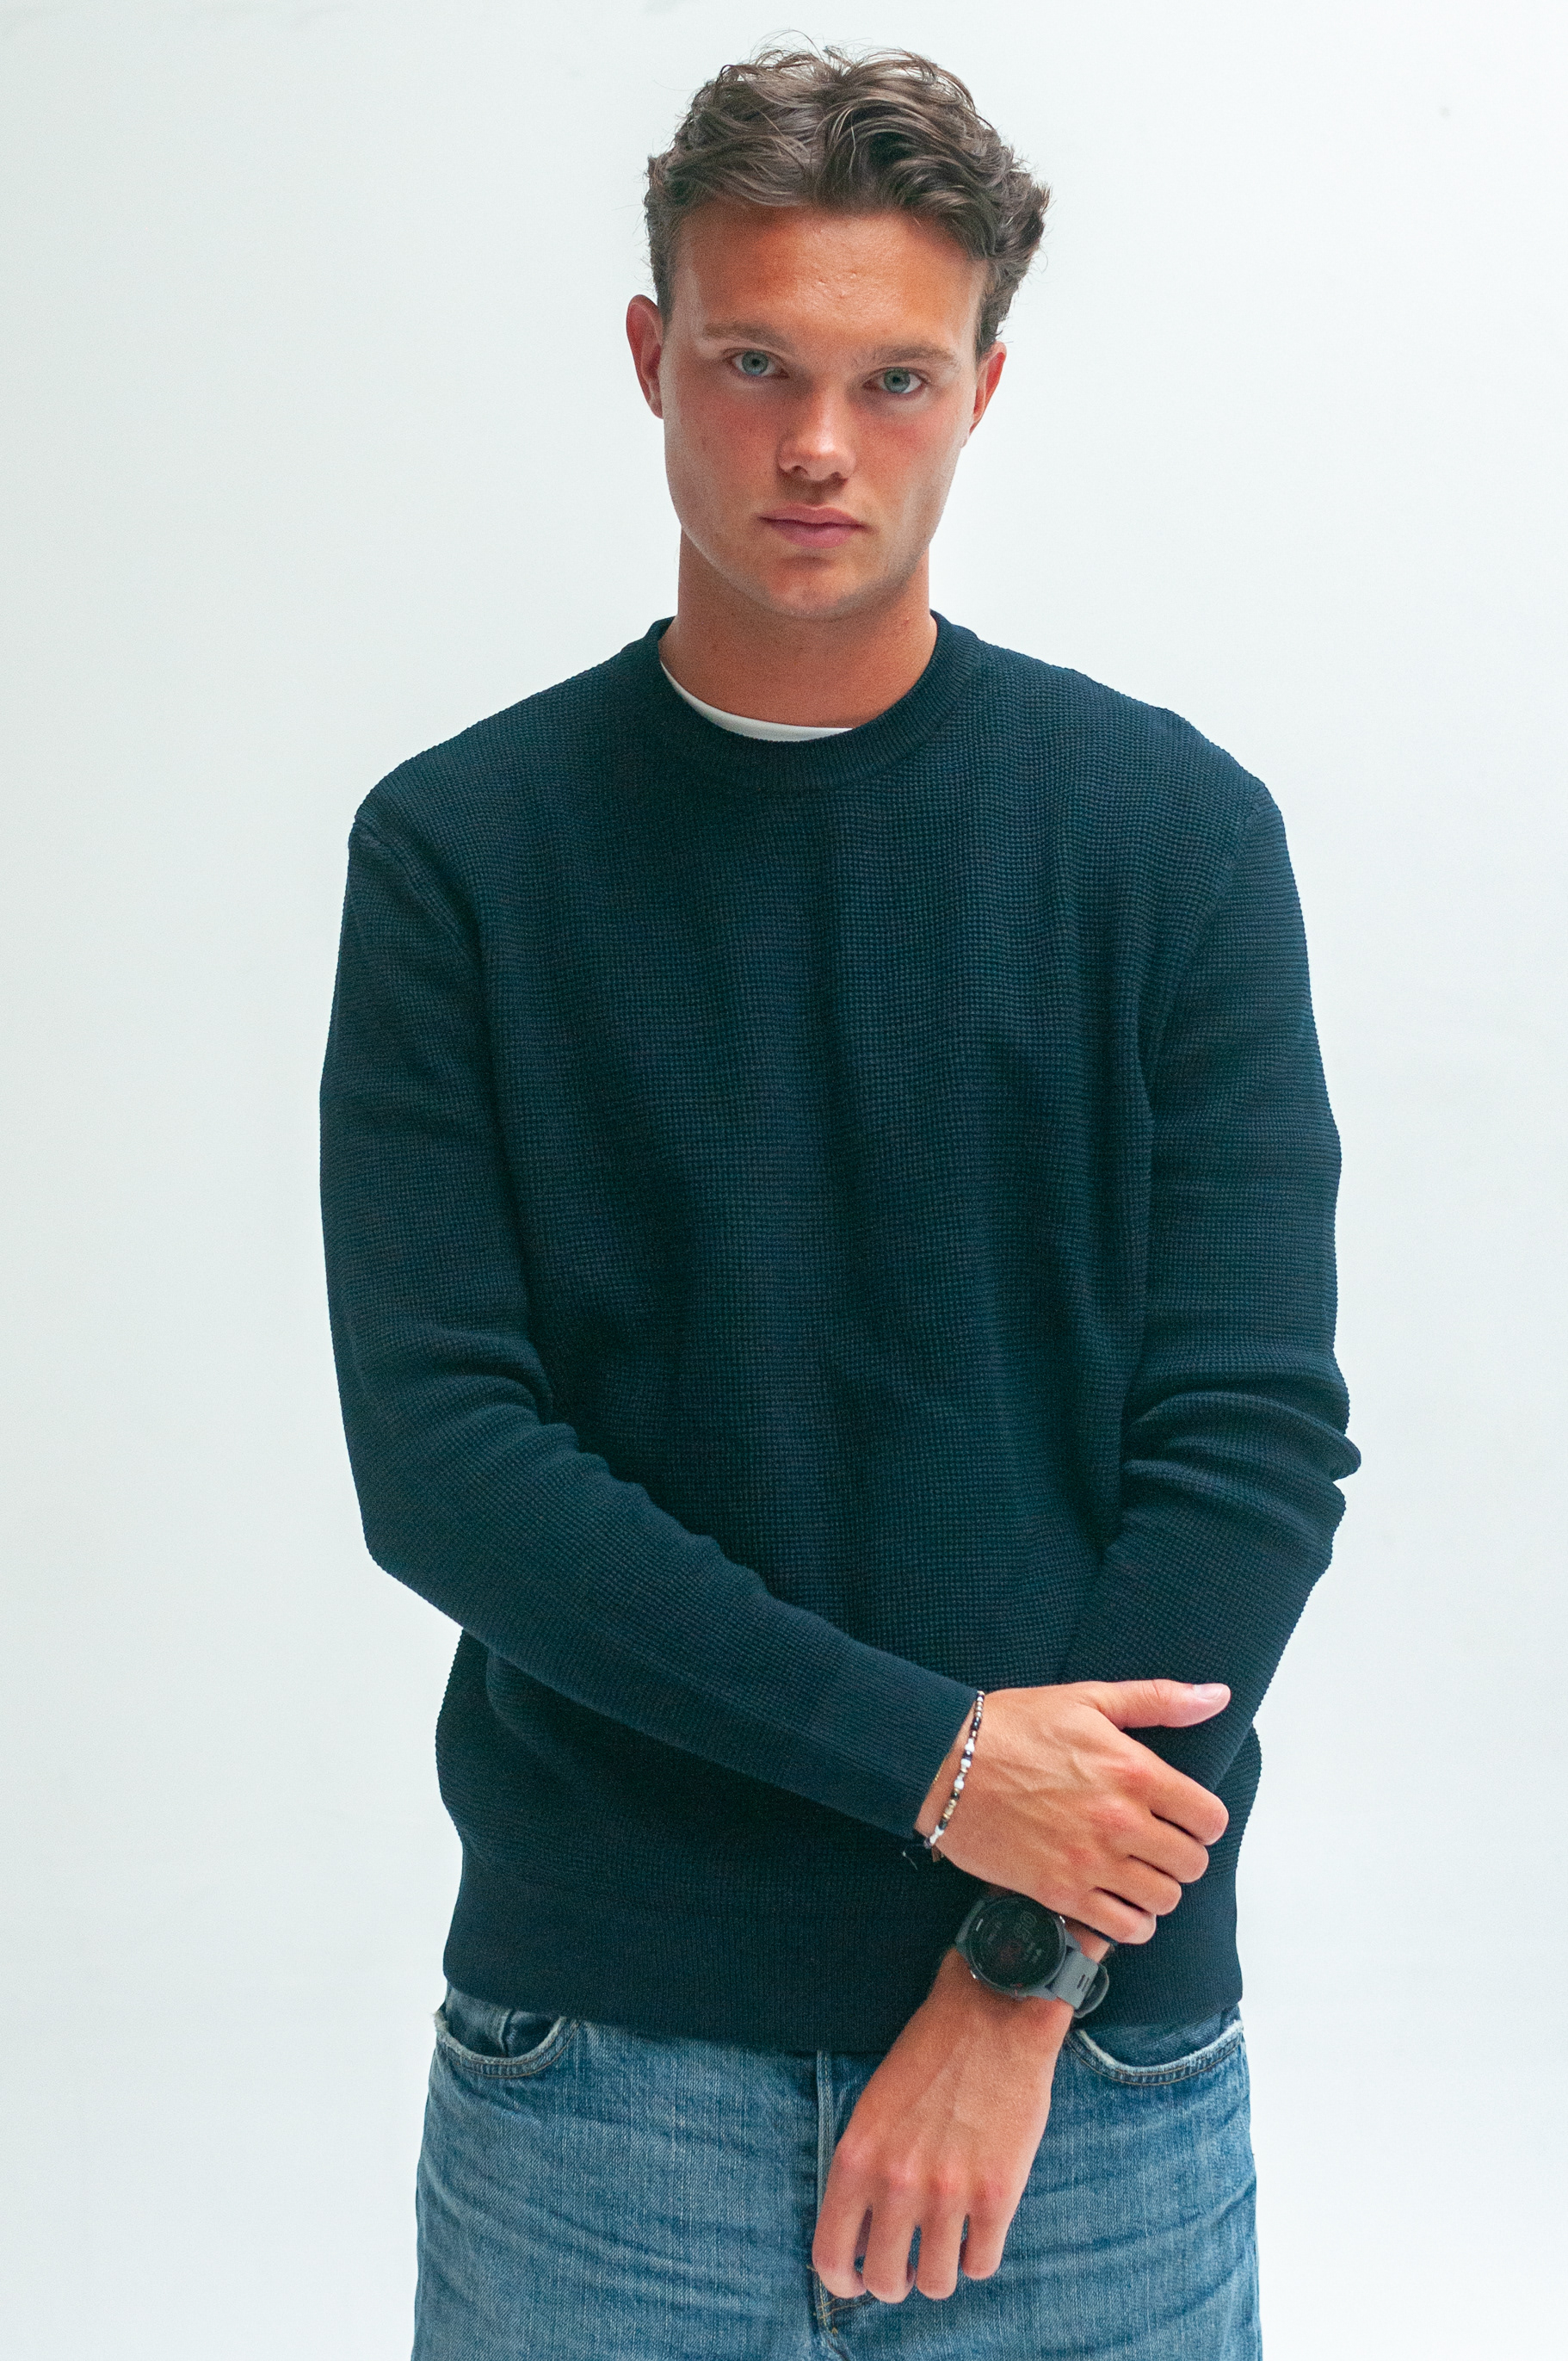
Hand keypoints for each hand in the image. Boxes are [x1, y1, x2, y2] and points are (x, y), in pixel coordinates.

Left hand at [812, 1933, 1105, 2302]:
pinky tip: (977, 2231)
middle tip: (909, 2265)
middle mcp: (897, 2181)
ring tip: (945, 2246)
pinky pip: (982, 2264)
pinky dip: (978, 2257)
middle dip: (895, 2281)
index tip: (856, 2281)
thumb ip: (865, 2170)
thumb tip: (863, 2235)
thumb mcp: (874, 2106)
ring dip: (940, 2273)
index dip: (842, 2282)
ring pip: (937, 2283)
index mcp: (857, 2157)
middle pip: (886, 2281)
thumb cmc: (930, 2053)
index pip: (831, 2255)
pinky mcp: (999, 2193)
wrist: (992, 2013)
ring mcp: (949, 2190)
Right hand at [915, 1681, 1231, 1945]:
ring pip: (1163, 1900)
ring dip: (1157, 1889)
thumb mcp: (1089, 1699)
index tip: (1184, 1817)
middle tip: (1157, 1844)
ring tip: (1136, 1871)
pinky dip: (1129, 1922)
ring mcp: (1091, 1862)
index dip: (1202, 1820)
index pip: (1209, 1819)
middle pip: (1191, 1864)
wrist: (946, 1764)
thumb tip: (1217, 1697)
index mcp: (1134, 1771)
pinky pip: (1123, 1929)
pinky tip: (1115, 1900)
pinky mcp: (1060, 1893)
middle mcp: (1120, 1821)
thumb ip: (1159, 1700)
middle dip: (1181, 1855)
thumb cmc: (1014, 1727)